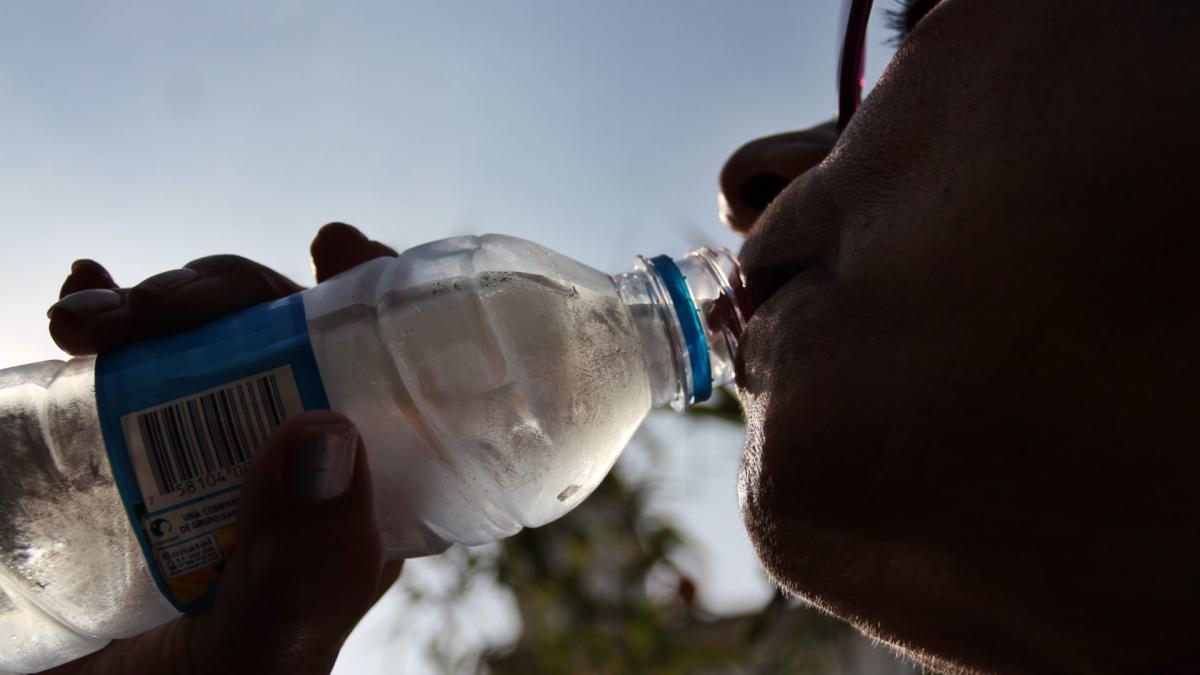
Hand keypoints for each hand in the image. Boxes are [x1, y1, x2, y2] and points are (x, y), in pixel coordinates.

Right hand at [45, 223, 403, 674]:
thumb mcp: (265, 648)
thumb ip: (304, 565)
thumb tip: (328, 432)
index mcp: (348, 498)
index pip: (385, 380)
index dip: (375, 303)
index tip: (340, 250)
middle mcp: (282, 461)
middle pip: (278, 339)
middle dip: (227, 295)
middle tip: (160, 307)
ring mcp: (199, 450)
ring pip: (197, 339)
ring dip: (150, 304)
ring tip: (89, 322)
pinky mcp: (121, 447)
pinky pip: (120, 362)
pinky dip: (99, 316)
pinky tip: (73, 307)